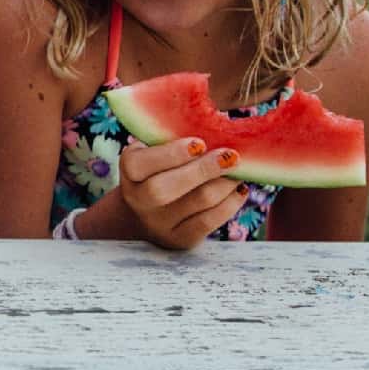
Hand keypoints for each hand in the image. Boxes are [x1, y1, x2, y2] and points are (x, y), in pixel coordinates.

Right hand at [118, 138, 250, 248]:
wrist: (145, 214)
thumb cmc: (158, 172)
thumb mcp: (154, 154)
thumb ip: (172, 142)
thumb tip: (214, 130)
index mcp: (130, 172)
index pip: (142, 164)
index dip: (172, 154)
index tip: (199, 143)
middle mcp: (139, 200)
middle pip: (168, 187)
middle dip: (204, 169)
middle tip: (231, 156)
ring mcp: (159, 223)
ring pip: (198, 201)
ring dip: (225, 183)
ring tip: (238, 170)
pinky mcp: (180, 239)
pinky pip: (210, 221)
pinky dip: (230, 203)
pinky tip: (238, 190)